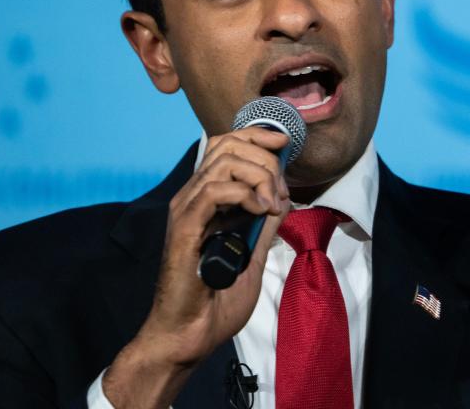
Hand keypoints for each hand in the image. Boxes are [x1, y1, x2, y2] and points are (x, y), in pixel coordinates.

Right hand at [103, 128, 289, 407]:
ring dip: (260, 176)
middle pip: (228, 144)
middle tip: (281, 191)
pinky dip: (246, 194)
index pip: (227, 145)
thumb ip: (264, 225)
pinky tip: (261, 211)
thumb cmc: (216, 301)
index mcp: (206, 199)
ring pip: (225, 162)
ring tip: (273, 204)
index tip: (284, 144)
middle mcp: (192, 197)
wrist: (191, 333)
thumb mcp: (252, 255)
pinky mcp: (185, 227)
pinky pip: (216, 190)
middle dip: (265, 158)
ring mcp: (186, 209)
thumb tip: (283, 197)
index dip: (257, 136)